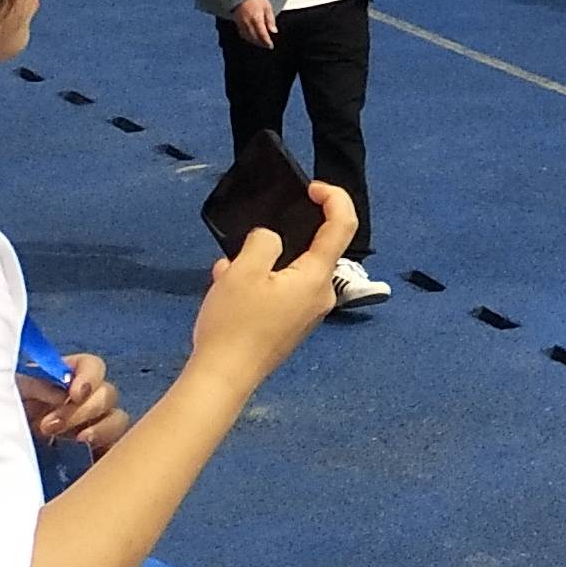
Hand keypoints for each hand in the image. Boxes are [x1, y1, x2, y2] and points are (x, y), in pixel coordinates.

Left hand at [18, 352, 118, 454]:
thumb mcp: (10, 393)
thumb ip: (33, 385)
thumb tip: (59, 391)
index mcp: (66, 380)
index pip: (93, 367)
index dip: (90, 376)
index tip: (75, 393)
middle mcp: (85, 401)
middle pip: (107, 394)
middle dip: (82, 410)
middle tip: (49, 427)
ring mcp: (93, 427)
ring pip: (118, 419)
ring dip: (101, 429)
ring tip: (78, 442)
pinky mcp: (94, 453)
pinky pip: (114, 448)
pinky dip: (109, 449)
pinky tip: (92, 456)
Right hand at [189, 183, 354, 392]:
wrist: (223, 378)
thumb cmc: (235, 323)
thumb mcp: (243, 271)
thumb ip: (263, 242)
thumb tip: (270, 239)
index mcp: (317, 276)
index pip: (342, 226)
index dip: (334, 198)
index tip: (311, 187)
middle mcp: (320, 294)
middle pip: (311, 251)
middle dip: (278, 241)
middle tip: (245, 245)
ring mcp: (306, 314)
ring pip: (288, 273)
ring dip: (259, 265)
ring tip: (226, 271)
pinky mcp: (289, 328)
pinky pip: (278, 293)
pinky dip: (256, 285)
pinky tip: (226, 290)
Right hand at [227, 0, 277, 52]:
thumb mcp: (267, 7)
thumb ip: (270, 20)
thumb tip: (274, 31)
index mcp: (256, 19)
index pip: (262, 34)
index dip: (266, 42)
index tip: (270, 45)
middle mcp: (247, 23)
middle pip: (254, 38)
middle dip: (261, 43)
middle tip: (267, 46)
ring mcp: (241, 23)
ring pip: (247, 37)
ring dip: (254, 42)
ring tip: (261, 43)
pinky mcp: (237, 23)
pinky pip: (242, 34)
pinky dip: (247, 38)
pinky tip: (252, 38)